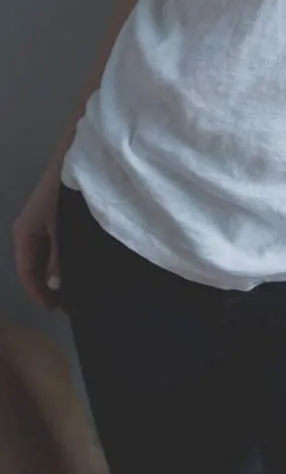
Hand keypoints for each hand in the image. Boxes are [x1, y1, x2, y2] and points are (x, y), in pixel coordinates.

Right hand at [12, 163, 62, 310]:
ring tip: (70, 294)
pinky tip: (71, 272)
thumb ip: (59, 257)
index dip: (38, 292)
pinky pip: (50, 250)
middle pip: (32, 268)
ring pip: (41, 260)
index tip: (52, 309)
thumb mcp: (62, 229)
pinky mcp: (50, 223)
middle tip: (64, 306)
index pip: (26, 272)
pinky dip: (58, 263)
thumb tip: (55, 285)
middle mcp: (27, 233)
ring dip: (52, 277)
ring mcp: (38, 227)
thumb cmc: (64, 195)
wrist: (73, 164)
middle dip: (46, 288)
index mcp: (23, 234)